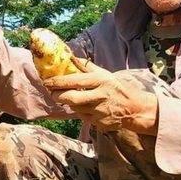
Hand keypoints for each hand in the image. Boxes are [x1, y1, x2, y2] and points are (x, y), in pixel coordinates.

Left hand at [43, 59, 159, 134]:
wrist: (134, 108)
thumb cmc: (116, 88)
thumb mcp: (104, 74)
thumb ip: (86, 66)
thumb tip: (70, 56)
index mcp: (100, 81)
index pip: (74, 81)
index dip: (58, 81)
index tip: (47, 81)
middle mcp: (99, 96)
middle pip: (70, 98)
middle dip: (57, 95)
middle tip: (51, 92)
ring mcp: (99, 112)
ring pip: (74, 108)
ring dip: (69, 103)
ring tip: (70, 97)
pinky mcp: (99, 123)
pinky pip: (83, 117)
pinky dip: (80, 112)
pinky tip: (86, 107)